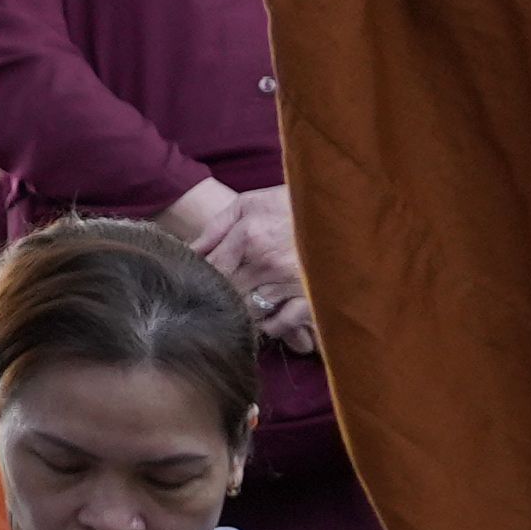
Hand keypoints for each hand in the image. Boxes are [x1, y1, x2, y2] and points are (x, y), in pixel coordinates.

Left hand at [165, 172, 312, 346]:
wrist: (341, 207)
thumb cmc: (290, 203)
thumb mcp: (249, 204)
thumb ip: (216, 227)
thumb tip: (189, 251)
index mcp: (248, 238)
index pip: (212, 270)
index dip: (201, 279)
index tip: (198, 283)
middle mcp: (266, 264)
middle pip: (229, 293)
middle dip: (219, 298)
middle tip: (214, 301)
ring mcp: (290, 282)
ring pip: (252, 310)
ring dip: (243, 313)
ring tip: (237, 311)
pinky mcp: (312, 295)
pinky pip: (285, 322)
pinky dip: (272, 325)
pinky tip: (265, 322)